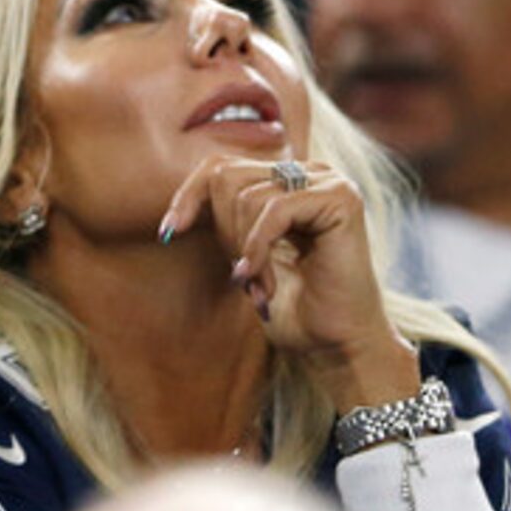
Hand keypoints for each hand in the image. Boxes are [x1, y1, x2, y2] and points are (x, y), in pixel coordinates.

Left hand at [160, 156, 420, 408]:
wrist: (336, 344)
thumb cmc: (290, 304)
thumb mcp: (241, 250)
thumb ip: (224, 213)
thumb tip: (180, 198)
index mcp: (287, 179)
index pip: (220, 166)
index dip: (189, 196)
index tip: (169, 233)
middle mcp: (310, 172)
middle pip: (228, 176)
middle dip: (224, 233)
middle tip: (243, 278)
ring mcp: (328, 181)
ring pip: (247, 195)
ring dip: (243, 250)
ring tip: (259, 286)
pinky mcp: (342, 199)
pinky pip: (274, 209)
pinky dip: (257, 247)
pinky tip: (260, 280)